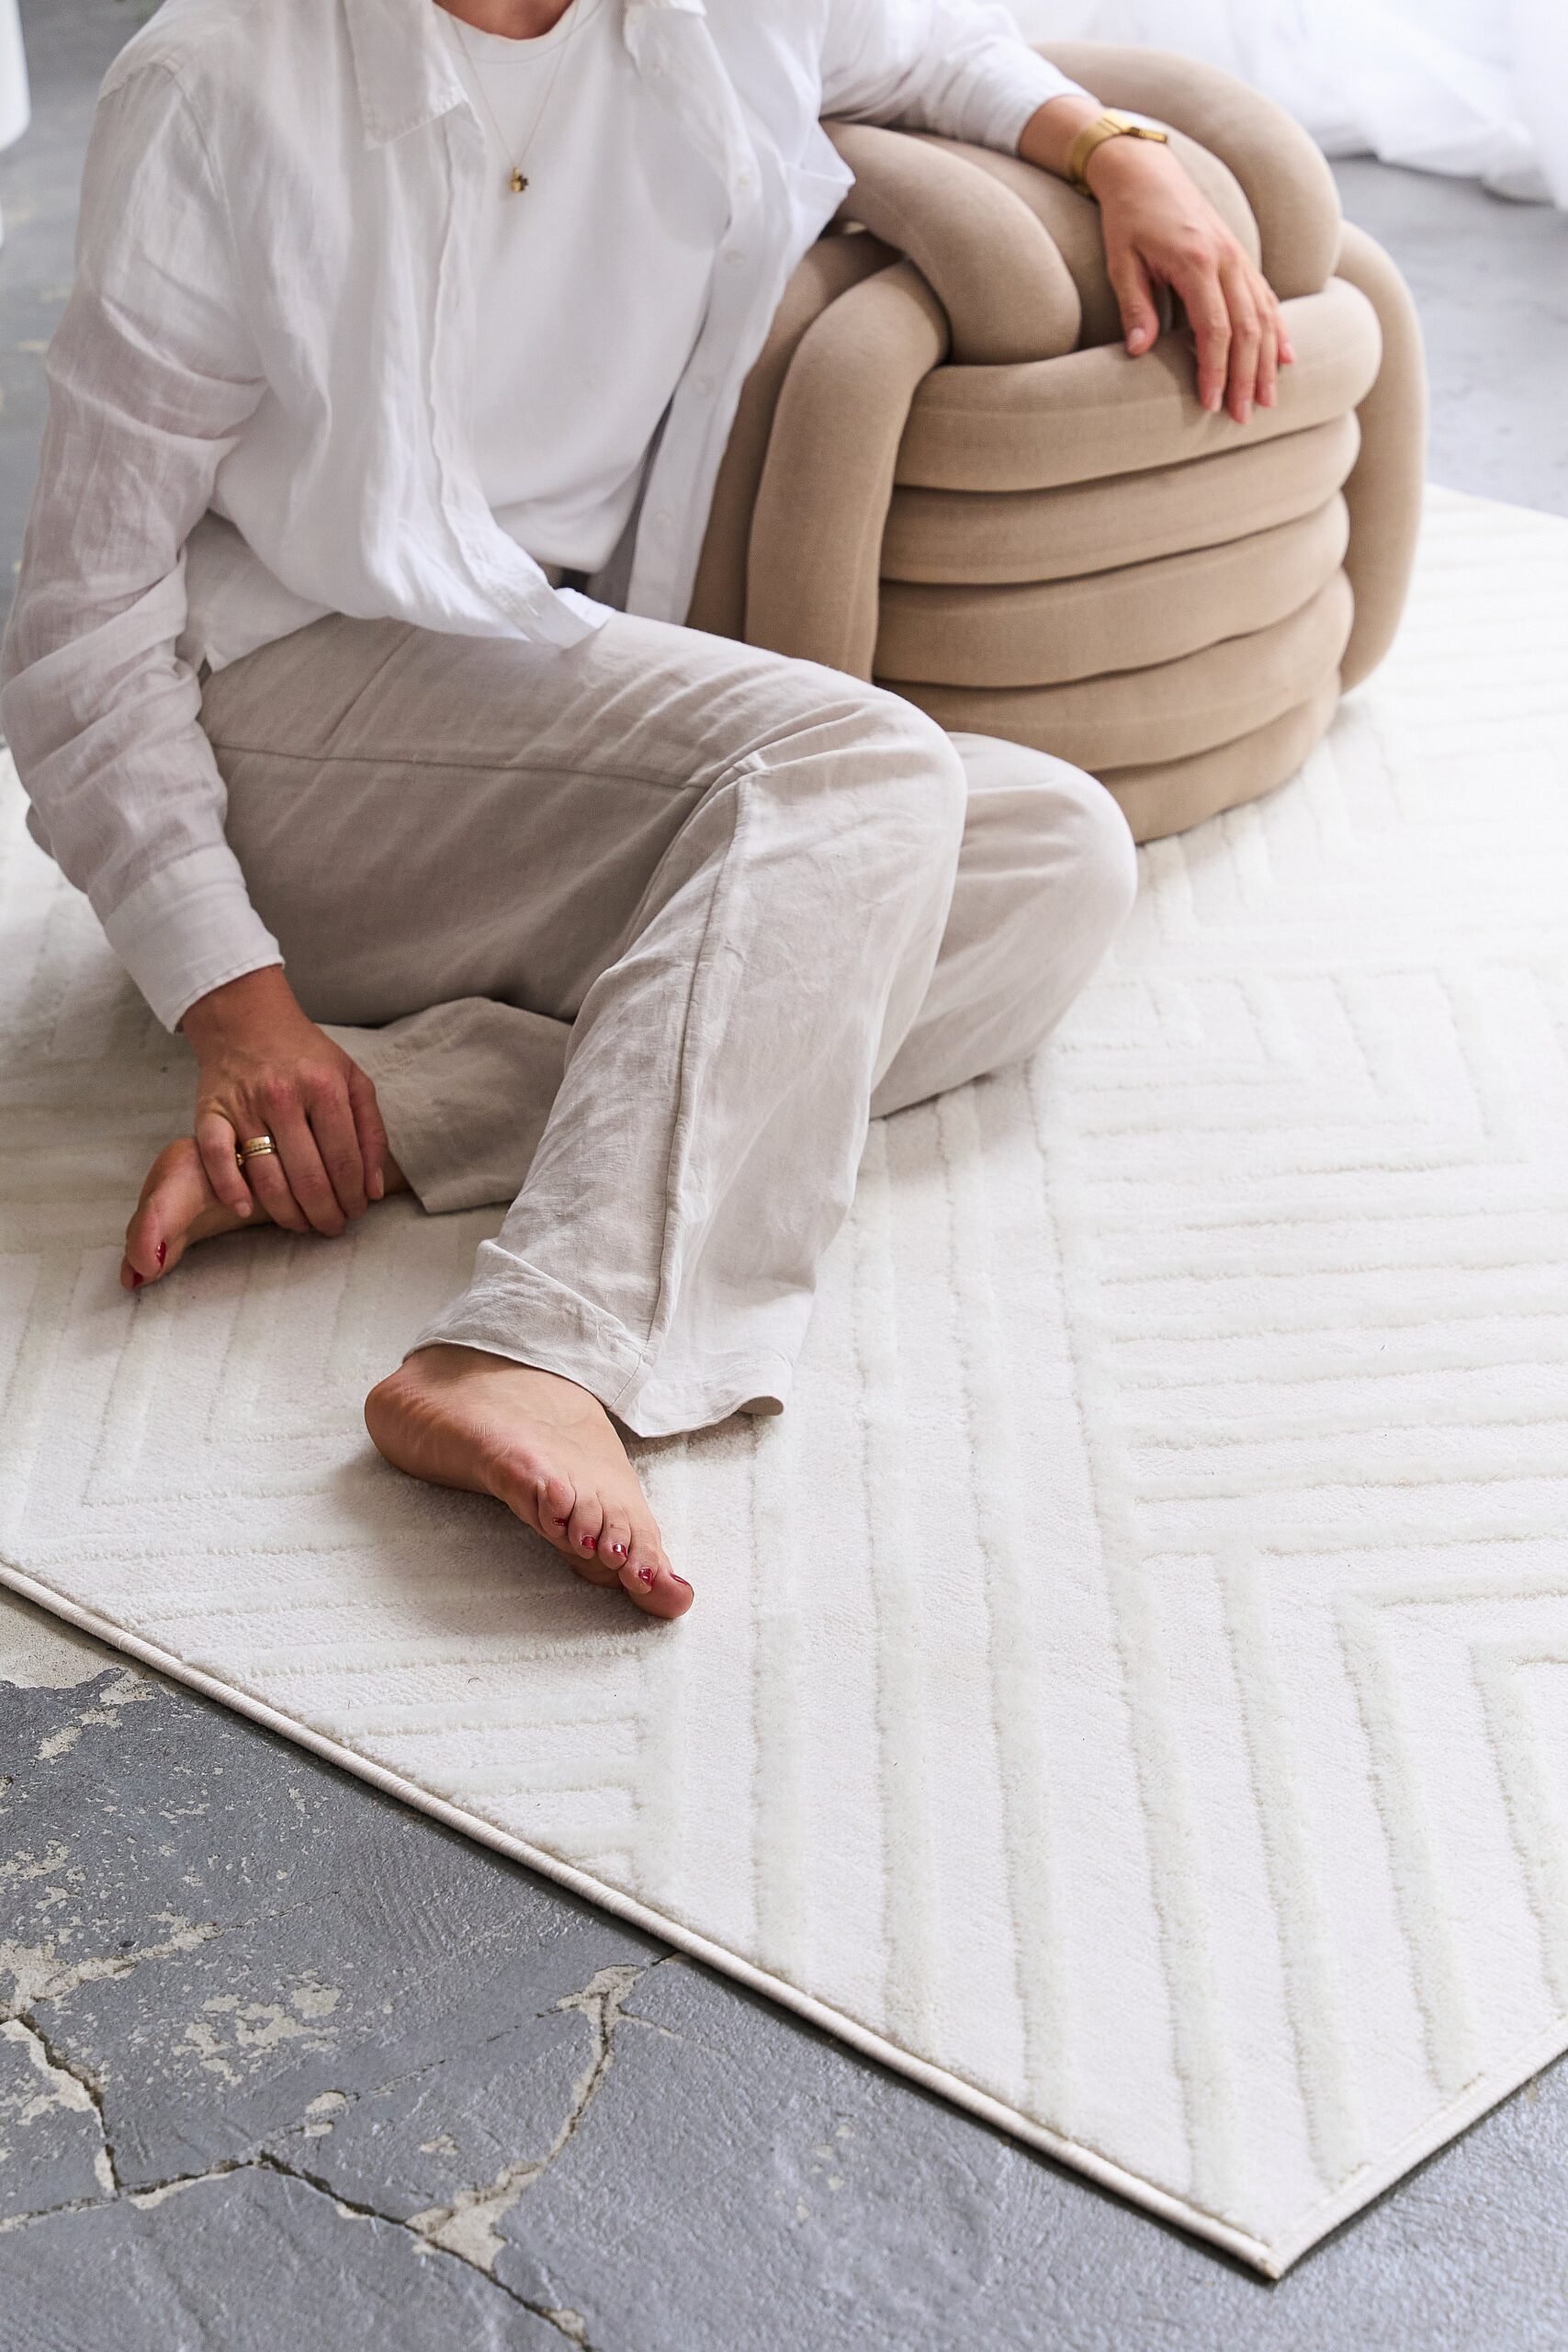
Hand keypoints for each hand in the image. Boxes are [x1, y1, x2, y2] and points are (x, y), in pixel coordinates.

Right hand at [180, 965, 388, 1236]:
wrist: (245, 1018)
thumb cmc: (305, 1055)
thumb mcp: (352, 1079)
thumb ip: (370, 1132)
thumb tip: (374, 1190)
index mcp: (324, 1087)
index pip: (344, 1160)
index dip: (353, 1196)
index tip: (356, 1213)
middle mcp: (284, 1096)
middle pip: (308, 1176)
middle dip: (325, 1213)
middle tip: (332, 1228)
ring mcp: (244, 1105)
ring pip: (267, 1176)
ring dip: (287, 1214)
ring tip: (302, 1226)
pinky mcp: (210, 1111)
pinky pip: (216, 1158)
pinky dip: (230, 1188)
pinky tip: (246, 1210)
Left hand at [1019, 96, 1294, 424]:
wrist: (1146, 171)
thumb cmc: (1127, 219)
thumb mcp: (1121, 263)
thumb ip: (1135, 307)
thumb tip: (1139, 353)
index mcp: (1196, 262)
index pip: (1215, 329)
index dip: (1216, 371)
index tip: (1211, 405)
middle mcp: (1226, 259)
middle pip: (1247, 329)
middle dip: (1246, 377)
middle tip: (1243, 417)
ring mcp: (1238, 256)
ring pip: (1264, 316)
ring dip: (1267, 362)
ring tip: (1268, 400)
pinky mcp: (1240, 256)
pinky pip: (1266, 297)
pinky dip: (1278, 330)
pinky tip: (1285, 358)